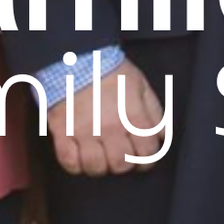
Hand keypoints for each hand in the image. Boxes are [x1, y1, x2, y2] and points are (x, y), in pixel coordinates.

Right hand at [45, 63, 164, 176]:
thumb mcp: (140, 85)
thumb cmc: (109, 69)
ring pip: (96, 167)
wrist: (75, 55)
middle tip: (121, 156)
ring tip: (101, 156)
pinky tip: (80, 156)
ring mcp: (84, 130)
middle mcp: (109, 126)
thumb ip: (154, 112)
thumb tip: (161, 136)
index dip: (147, 160)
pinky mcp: (62, 131)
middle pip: (121, 164)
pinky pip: (69, 162)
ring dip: (100, 166)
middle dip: (124, 163)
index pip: (147, 152)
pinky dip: (76, 165)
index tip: (142, 159)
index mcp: (132, 115)